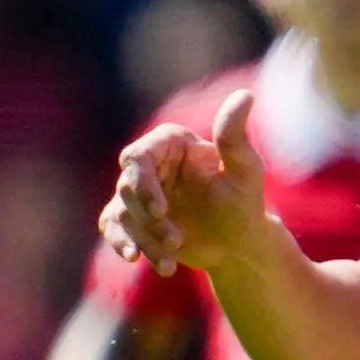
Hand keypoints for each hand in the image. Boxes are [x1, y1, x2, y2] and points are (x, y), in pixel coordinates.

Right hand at [103, 86, 269, 275]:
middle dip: (149, 217)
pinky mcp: (132, 217)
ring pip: (123, 212)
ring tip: (169, 264)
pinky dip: (122, 243)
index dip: (142, 181)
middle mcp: (150, 164)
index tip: (161, 210)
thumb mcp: (245, 171)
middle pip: (127, 186)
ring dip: (144, 238)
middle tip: (175, 240)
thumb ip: (235, 136)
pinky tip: (133, 259)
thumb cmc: (244, 202)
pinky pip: (114, 227)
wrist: (237, 243)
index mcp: (171, 144)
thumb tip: (246, 95)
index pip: (139, 155)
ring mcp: (138, 192)